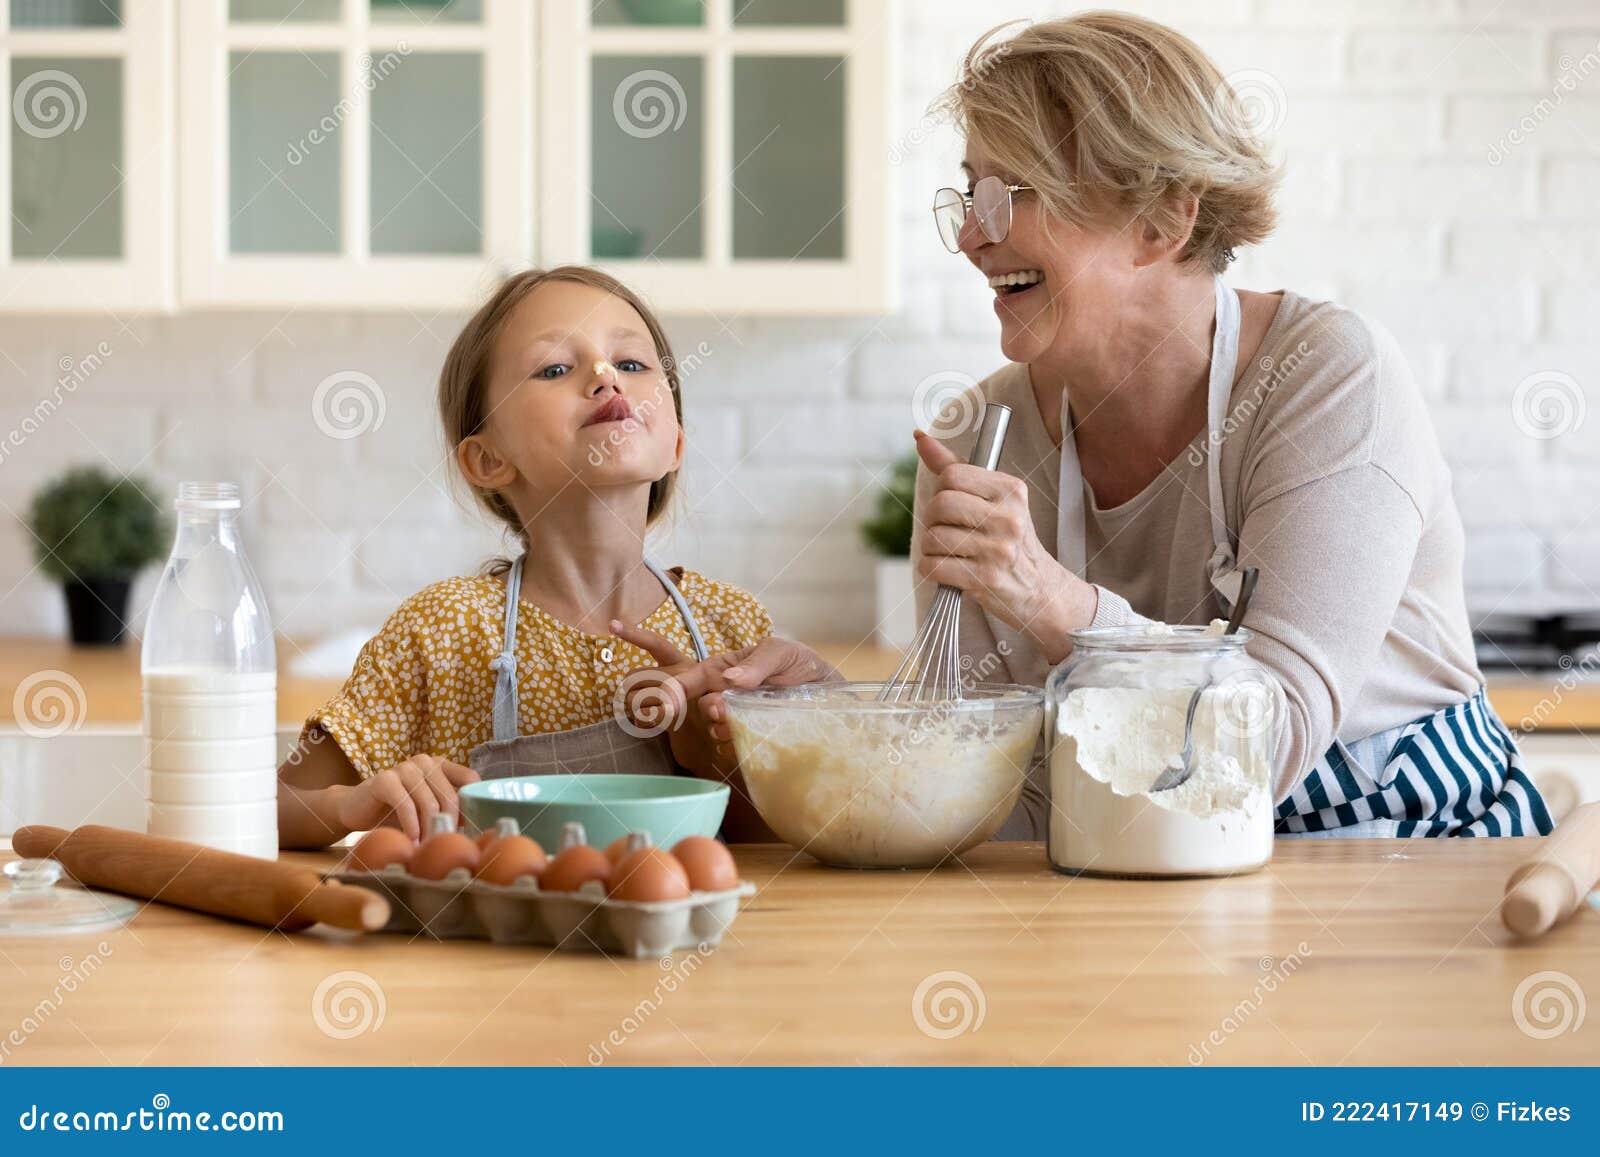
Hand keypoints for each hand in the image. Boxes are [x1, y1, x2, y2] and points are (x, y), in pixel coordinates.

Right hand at [336, 754, 478, 841]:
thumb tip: (476, 828)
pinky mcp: (385, 779)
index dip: (472, 805)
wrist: (356, 808)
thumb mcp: (426, 808)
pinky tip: (411, 841)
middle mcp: (425, 762)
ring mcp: (405, 768)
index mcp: (441, 765)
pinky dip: (411, 827)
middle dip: (449, 825)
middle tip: (443, 845)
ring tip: (425, 848)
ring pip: (429, 803)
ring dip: (429, 831)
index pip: (470, 779)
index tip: (467, 829)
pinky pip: (406, 805)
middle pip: (451, 795)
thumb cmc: (396, 811)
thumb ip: (447, 809)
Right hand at [609, 624, 837, 763]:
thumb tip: (731, 678)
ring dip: (724, 731)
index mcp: (722, 671)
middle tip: (724, 711)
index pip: (688, 680)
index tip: (668, 707)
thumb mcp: (780, 652)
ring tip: (742, 724)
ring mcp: (737, 719)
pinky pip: (735, 750)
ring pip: (717, 731)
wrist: (827, 688)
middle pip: (702, 709)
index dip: (672, 692)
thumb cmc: (798, 663)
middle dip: (709, 712)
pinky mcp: (751, 739)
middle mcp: (724, 696)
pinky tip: (752, 741)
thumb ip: (757, 663)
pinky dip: (739, 748)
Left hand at [914, 428, 1096, 661]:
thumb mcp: (995, 500)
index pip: (952, 475)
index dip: (942, 491)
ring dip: (930, 548)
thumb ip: (956, 469)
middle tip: (947, 531)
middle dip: (933, 520)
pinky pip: (934, 566)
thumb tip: (921, 438)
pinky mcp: (985, 579)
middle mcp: (1008, 518)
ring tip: (949, 552)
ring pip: (933, 537)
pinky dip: (931, 569)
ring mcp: (998, 550)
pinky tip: (946, 569)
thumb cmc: (1010, 541)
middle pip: (939, 505)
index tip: (953, 506)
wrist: (1040, 591)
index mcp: (1011, 490)